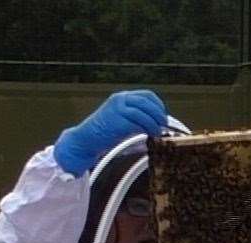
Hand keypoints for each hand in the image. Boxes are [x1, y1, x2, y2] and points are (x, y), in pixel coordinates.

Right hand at [53, 90, 167, 175]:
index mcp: (122, 97)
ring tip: (158, 132)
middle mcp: (120, 100)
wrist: (86, 139)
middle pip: (146, 102)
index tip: (163, 116)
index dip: (158, 105)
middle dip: (158, 114)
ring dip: (154, 123)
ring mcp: (117, 109)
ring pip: (143, 112)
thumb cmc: (105, 132)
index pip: (146, 95)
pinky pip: (137, 123)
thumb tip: (156, 123)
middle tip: (164, 125)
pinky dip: (147, 129)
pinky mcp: (117, 121)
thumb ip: (135, 116)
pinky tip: (150, 135)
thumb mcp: (121, 118)